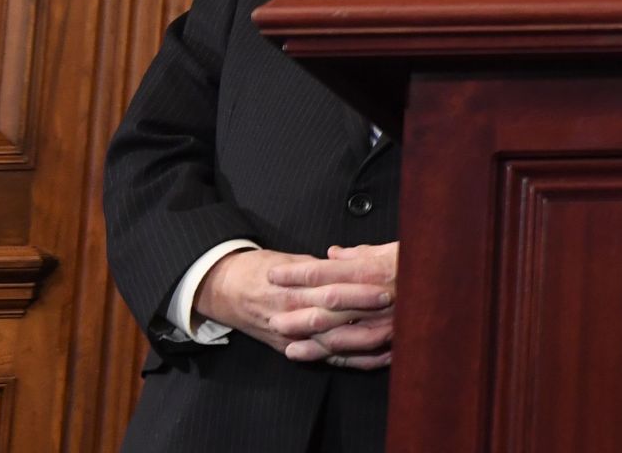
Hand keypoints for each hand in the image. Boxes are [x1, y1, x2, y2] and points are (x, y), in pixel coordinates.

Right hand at [195, 244, 395, 368]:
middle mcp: (293, 316)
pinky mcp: (292, 350)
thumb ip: (323, 268)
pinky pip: (328, 359)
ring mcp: (293, 337)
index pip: (331, 291)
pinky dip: (355, 361)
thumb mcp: (291, 261)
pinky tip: (380, 358)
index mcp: (294, 290)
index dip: (359, 290)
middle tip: (398, 311)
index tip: (385, 285)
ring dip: (367, 342)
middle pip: (335, 319)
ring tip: (398, 336)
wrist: (224, 289)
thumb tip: (352, 263)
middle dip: (367, 317)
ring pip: (335, 343)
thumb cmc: (260, 269)